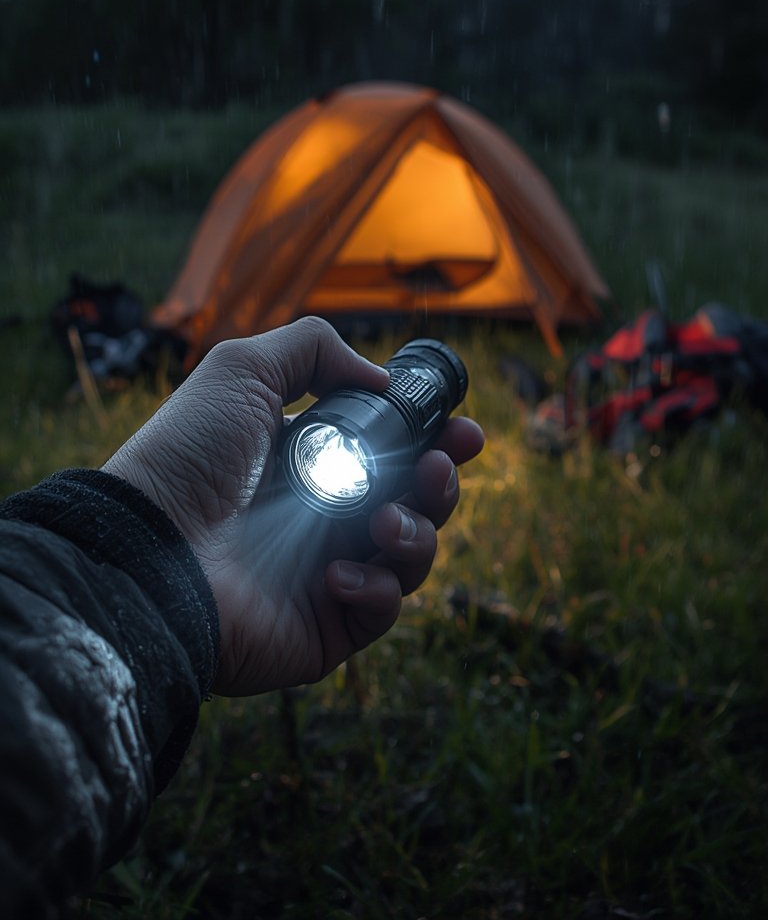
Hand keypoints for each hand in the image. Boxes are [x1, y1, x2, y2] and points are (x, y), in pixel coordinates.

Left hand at [103, 317, 483, 695]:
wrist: (148, 547)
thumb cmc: (188, 457)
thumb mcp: (243, 370)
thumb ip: (312, 349)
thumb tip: (378, 379)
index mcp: (315, 462)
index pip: (394, 454)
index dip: (435, 442)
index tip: (460, 430)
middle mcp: (327, 517)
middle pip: (417, 504)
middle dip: (442, 483)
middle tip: (440, 465)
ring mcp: (328, 573)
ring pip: (412, 556)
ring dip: (418, 532)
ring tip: (384, 521)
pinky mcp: (326, 627)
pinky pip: (382, 611)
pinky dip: (376, 588)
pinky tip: (337, 573)